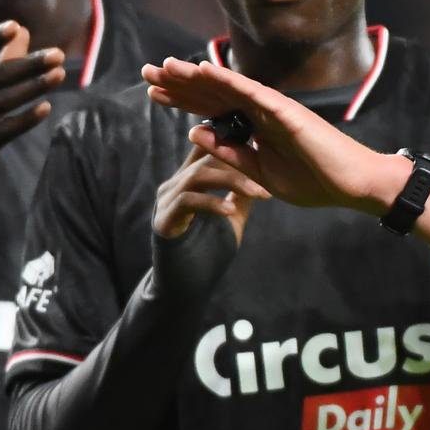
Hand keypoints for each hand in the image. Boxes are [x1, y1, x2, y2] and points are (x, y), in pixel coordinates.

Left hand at [141, 59, 397, 212]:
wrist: (352, 185)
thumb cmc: (314, 180)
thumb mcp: (261, 173)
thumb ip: (230, 153)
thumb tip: (194, 132)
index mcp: (255, 126)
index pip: (211, 109)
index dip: (182, 99)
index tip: (153, 93)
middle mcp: (261, 111)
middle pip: (212, 92)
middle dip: (179, 83)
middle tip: (146, 72)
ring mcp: (274, 108)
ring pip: (226, 86)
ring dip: (195, 75)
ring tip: (165, 66)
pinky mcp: (287, 111)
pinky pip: (251, 92)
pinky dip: (227, 78)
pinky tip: (203, 69)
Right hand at [153, 144, 269, 242]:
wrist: (186, 287)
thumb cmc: (208, 252)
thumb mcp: (231, 217)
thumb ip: (241, 195)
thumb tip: (261, 172)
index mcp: (188, 181)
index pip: (206, 148)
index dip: (231, 142)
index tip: (261, 147)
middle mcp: (174, 185)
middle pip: (205, 159)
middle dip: (239, 166)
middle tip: (266, 180)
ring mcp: (165, 201)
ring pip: (197, 175)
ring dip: (231, 181)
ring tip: (257, 193)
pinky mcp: (163, 220)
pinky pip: (186, 201)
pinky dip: (211, 203)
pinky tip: (230, 210)